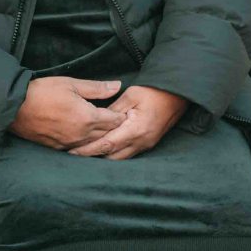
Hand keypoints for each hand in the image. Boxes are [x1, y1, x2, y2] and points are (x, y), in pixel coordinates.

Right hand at [9, 77, 125, 150]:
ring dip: (102, 139)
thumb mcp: (71, 84)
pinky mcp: (59, 149)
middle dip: (115, 128)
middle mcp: (81, 135)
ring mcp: (70, 144)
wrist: (16, 108)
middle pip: (107, 135)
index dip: (122, 116)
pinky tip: (87, 139)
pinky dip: (87, 145)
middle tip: (120, 122)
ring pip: (94, 145)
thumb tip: (117, 86)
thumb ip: (96, 88)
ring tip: (106, 131)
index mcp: (87, 117)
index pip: (114, 121)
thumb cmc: (43, 91)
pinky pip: (80, 150)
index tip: (125, 112)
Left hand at [66, 85, 188, 159]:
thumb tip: (97, 119)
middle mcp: (140, 142)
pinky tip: (104, 148)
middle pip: (112, 157)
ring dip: (104, 156)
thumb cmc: (153, 92)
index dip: (89, 150)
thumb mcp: (131, 95)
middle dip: (93, 156)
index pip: (107, 145)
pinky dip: (114, 153)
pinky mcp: (147, 144)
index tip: (73, 151)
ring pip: (120, 158)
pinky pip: (127, 154)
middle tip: (75, 153)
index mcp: (135, 130)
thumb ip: (113, 109)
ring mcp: (145, 145)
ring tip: (86, 152)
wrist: (177, 94)